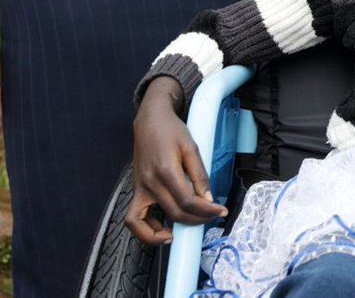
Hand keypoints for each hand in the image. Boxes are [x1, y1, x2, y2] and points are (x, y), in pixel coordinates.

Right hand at [125, 79, 226, 244]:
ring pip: (146, 224)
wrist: (150, 120)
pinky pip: (134, 219)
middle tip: (212, 215)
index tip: (220, 211)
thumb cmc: (171, 130)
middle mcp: (150, 183)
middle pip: (174, 214)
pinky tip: (163, 230)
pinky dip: (145, 231)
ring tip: (187, 229)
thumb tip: (209, 199)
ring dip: (166, 234)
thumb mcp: (191, 147)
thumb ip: (200, 175)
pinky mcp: (136, 190)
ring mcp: (140, 188)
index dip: (207, 211)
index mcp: (166, 170)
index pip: (188, 202)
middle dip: (197, 220)